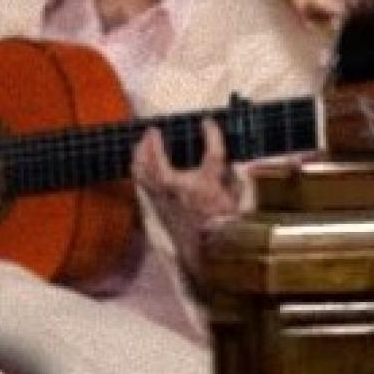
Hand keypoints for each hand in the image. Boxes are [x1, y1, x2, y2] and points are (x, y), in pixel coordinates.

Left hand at [131, 120, 243, 280]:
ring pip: (142, 171)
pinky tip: (140, 163)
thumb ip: (232, 176)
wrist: (210, 251)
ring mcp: (164, 199)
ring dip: (140, 154)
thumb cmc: (223, 225)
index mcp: (205, 186)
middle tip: (152, 130)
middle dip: (151, 142)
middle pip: (156, 160)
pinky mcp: (158, 206)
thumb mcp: (235, 198)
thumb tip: (232, 160)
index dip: (212, 135)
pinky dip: (139, 169)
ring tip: (141, 143)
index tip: (207, 122)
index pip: (212, 154)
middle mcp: (179, 190)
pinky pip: (142, 182)